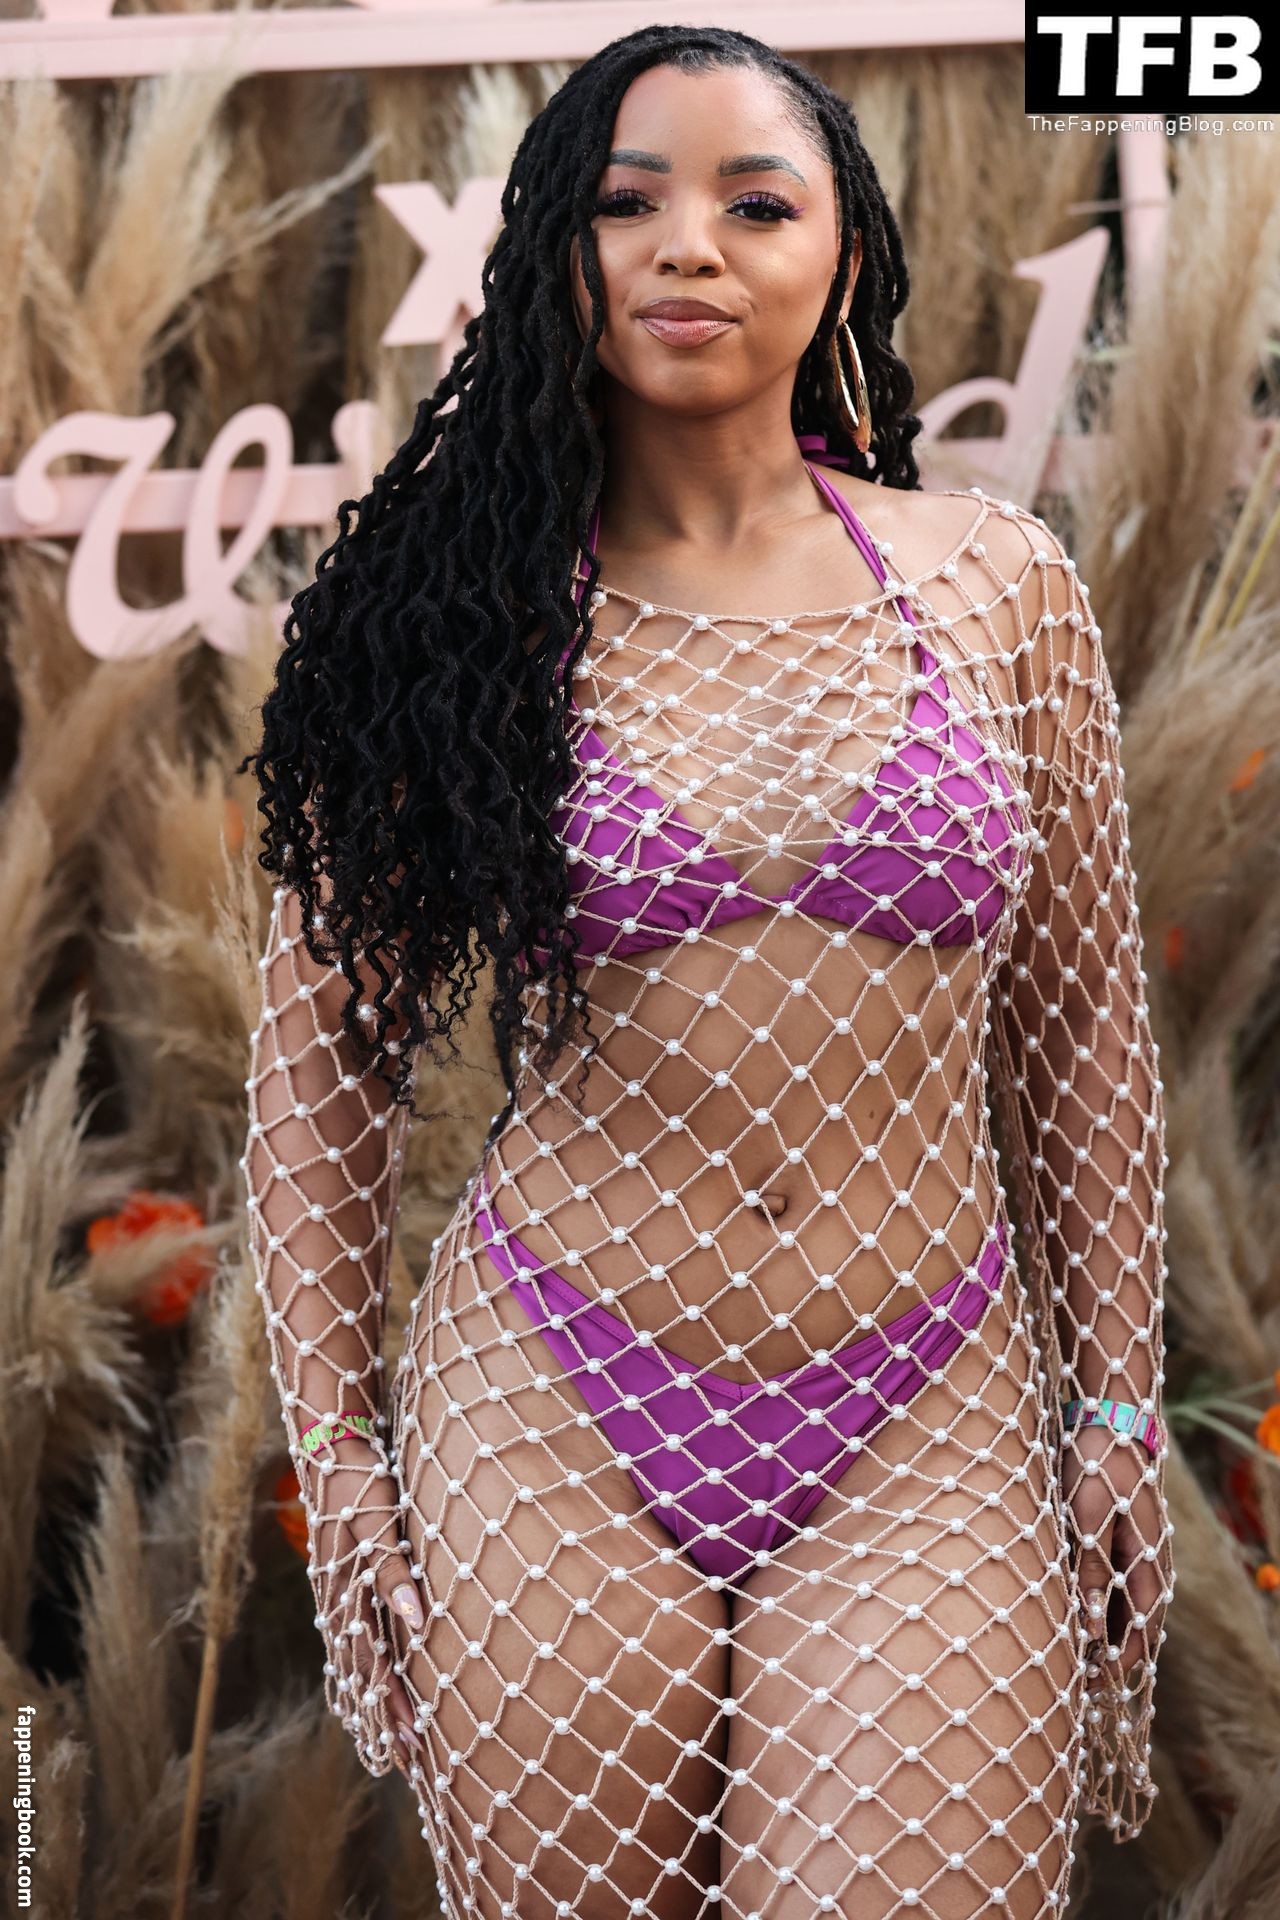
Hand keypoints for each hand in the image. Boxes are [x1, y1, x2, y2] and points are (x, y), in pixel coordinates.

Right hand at [304, 1430, 426, 1773]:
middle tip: (408, 1757)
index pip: (374, 1664)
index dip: (392, 1704)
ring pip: (353, 1658)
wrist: (330, 1442)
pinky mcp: (340, 1578)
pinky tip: (363, 1683)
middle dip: (383, 1714)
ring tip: (384, 1736)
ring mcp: (336, 1591)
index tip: (413, 1741)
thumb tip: (416, 1621)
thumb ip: (395, 1571)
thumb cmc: (362, 1479)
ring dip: (369, 1698)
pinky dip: (357, 1668)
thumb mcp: (379, 1520)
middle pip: (362, 1671)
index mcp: (348, 1594)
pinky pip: (350, 1635)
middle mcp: (337, 1601)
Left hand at [1059, 1419, 1171, 1699]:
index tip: (1091, 1683)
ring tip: (1074, 1654)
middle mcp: (1151, 1565)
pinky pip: (1119, 1585)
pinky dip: (1104, 1605)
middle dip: (1110, 1653)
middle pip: (1136, 1625)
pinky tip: (1079, 1613)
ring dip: (1106, 1631)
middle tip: (1078, 1680)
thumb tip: (1090, 1624)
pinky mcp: (1126, 1539)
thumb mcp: (1088, 1520)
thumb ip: (1092, 1571)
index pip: (1140, 1633)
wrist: (1110, 1419)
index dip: (1117, 1662)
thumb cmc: (1098, 1467)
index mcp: (1149, 1566)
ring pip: (1127, 1607)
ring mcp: (1141, 1552)